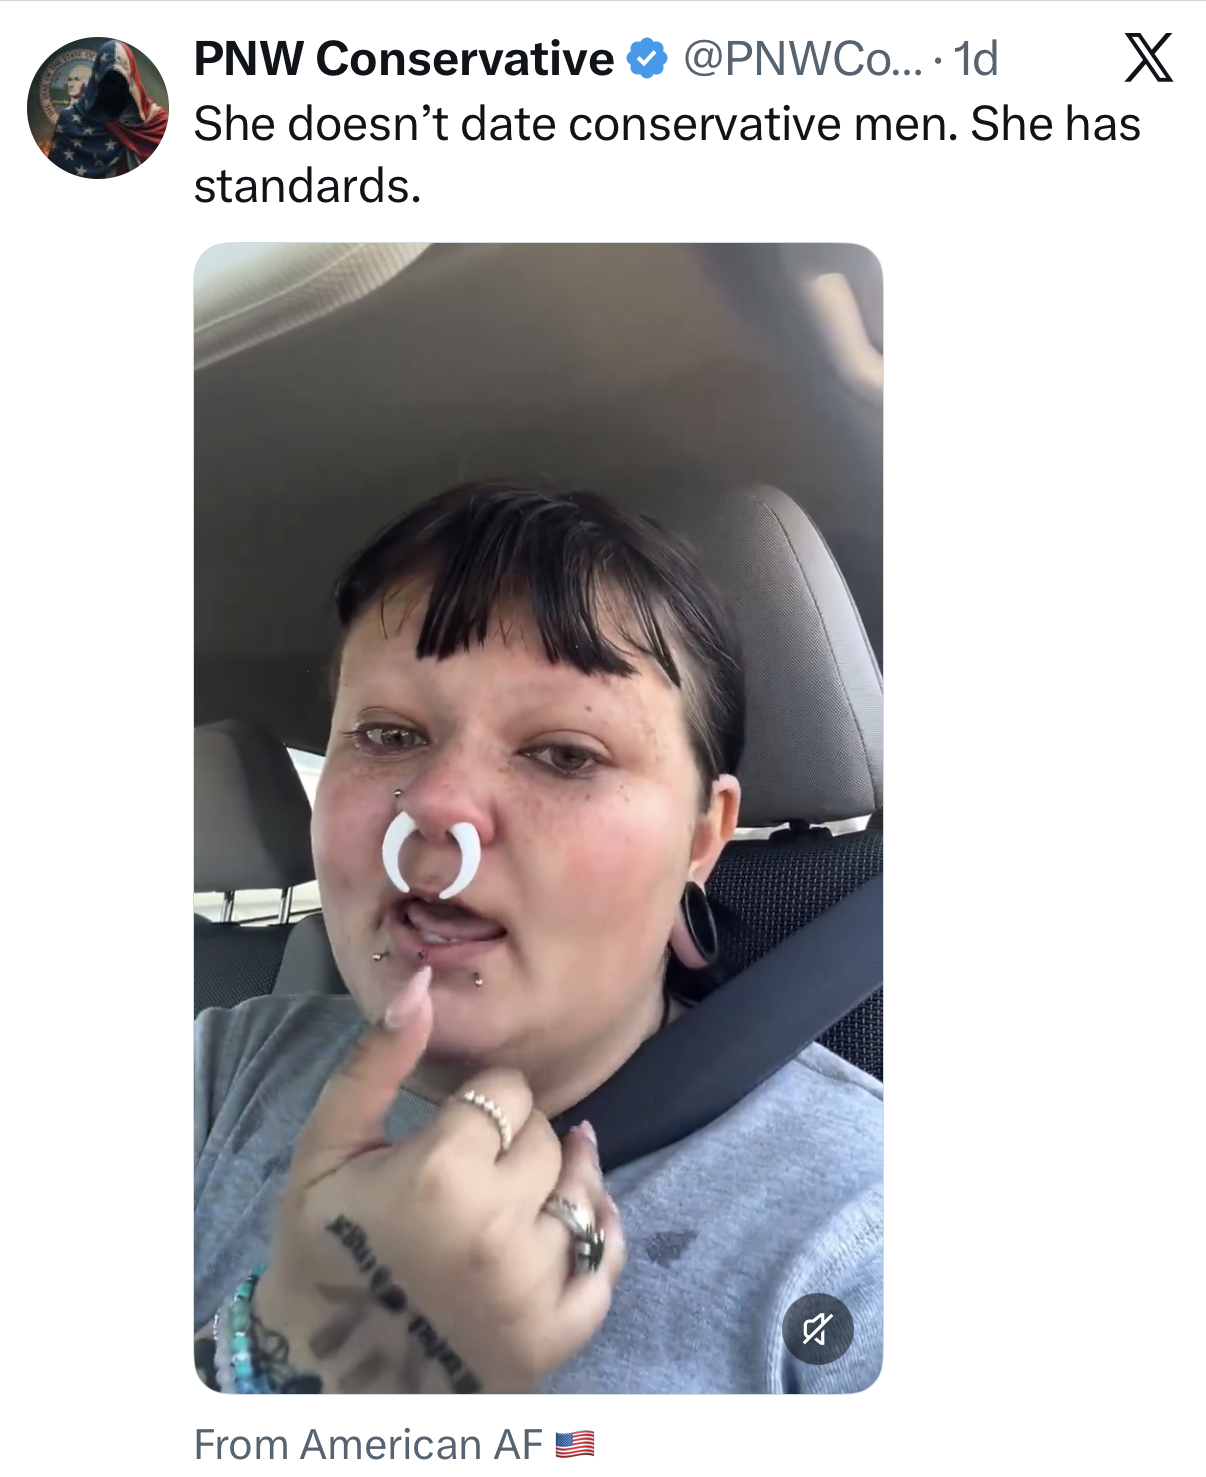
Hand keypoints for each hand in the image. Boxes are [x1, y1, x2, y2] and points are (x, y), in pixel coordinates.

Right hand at [251, 966, 624, 1393]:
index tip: (459, 1128)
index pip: (511, 1092)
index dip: (487, 1102)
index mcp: (441, 1172)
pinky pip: (604, 1262)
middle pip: (550, 1140)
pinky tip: (566, 1227)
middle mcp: (497, 1228)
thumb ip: (378, 1060)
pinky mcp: (554, 1336)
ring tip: (523, 1192)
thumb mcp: (329, 1146)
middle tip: (478, 1170)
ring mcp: (531, 1288)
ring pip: (582, 1194)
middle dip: (519, 1143)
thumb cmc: (322, 1245)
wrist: (326, 1366)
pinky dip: (597, 1237)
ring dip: (560, 1184)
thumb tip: (422, 983)